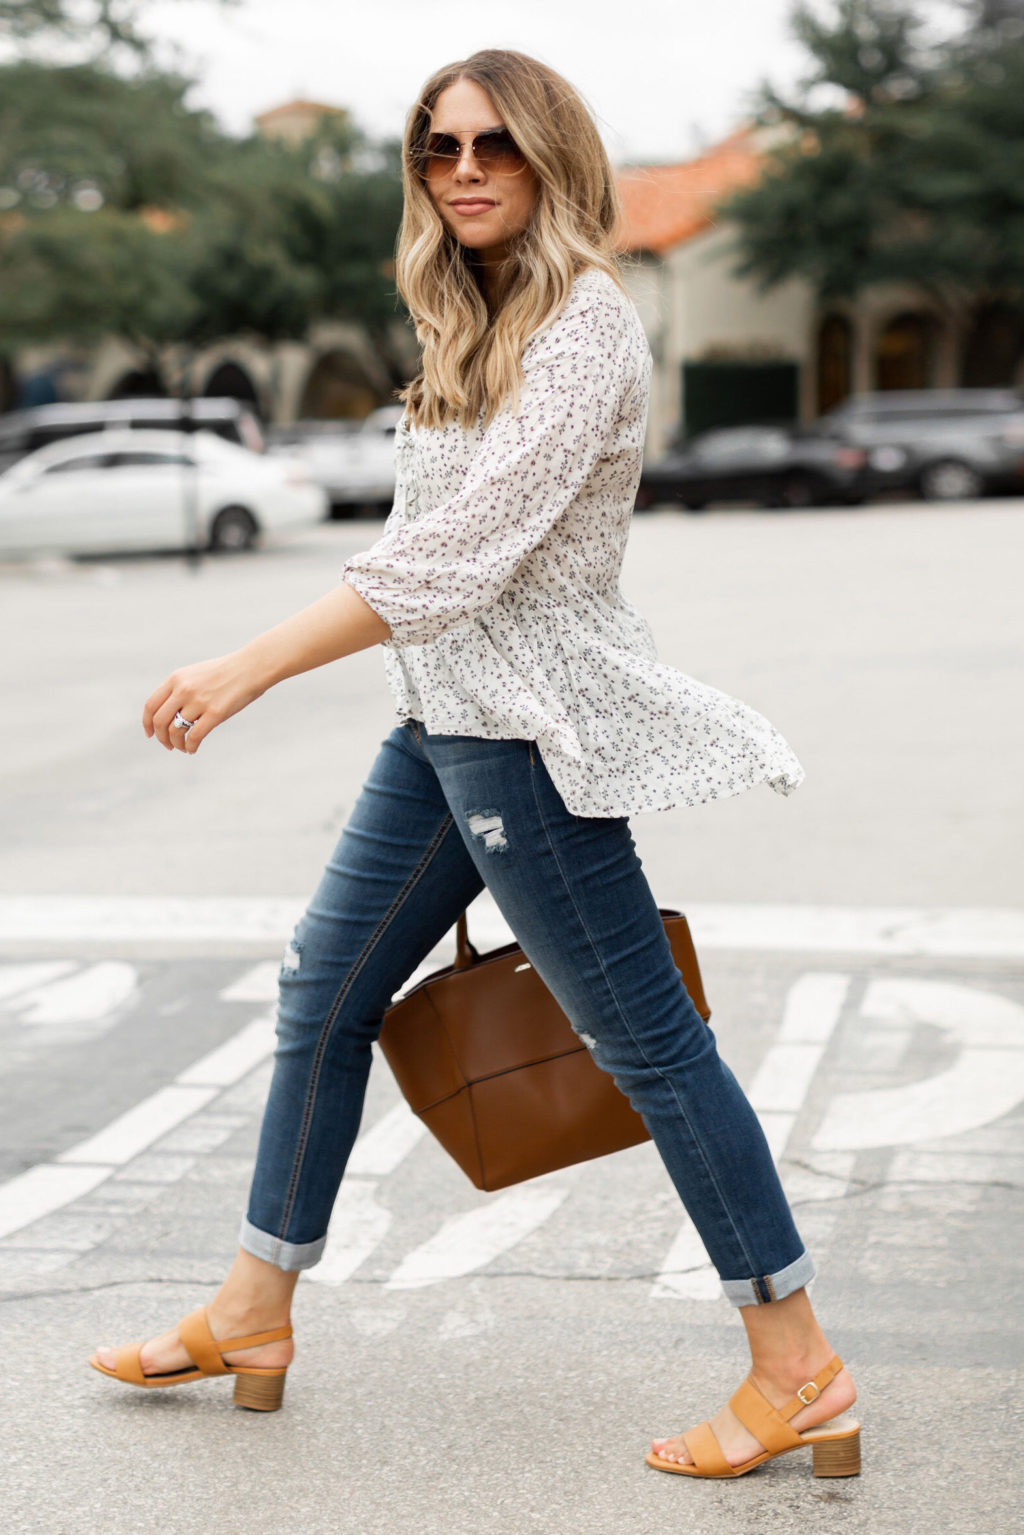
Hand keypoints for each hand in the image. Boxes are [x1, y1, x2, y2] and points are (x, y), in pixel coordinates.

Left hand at [143, 650, 267, 753]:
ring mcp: (199, 701)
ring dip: (176, 744)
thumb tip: (169, 713)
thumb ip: (180, 689)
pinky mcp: (215, 713)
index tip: (151, 734)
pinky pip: (194, 737)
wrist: (250, 667)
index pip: (151, 705)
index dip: (147, 723)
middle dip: (161, 738)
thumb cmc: (225, 672)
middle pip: (159, 721)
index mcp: (176, 679)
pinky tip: (193, 749)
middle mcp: (183, 689)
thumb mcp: (195, 674)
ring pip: (175, 731)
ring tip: (183, 747)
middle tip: (168, 745)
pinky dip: (190, 747)